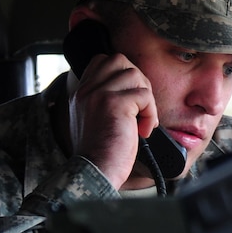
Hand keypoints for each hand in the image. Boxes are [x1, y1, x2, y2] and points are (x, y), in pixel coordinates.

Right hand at [68, 54, 156, 188]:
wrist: (96, 172)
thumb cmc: (102, 153)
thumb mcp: (96, 119)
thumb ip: (106, 99)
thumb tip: (134, 89)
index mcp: (81, 92)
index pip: (103, 60)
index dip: (122, 74)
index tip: (130, 99)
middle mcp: (87, 90)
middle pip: (120, 61)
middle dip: (137, 81)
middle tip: (139, 107)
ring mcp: (99, 94)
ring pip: (135, 75)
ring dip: (146, 99)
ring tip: (141, 121)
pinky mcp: (114, 104)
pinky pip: (144, 95)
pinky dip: (150, 113)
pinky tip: (143, 130)